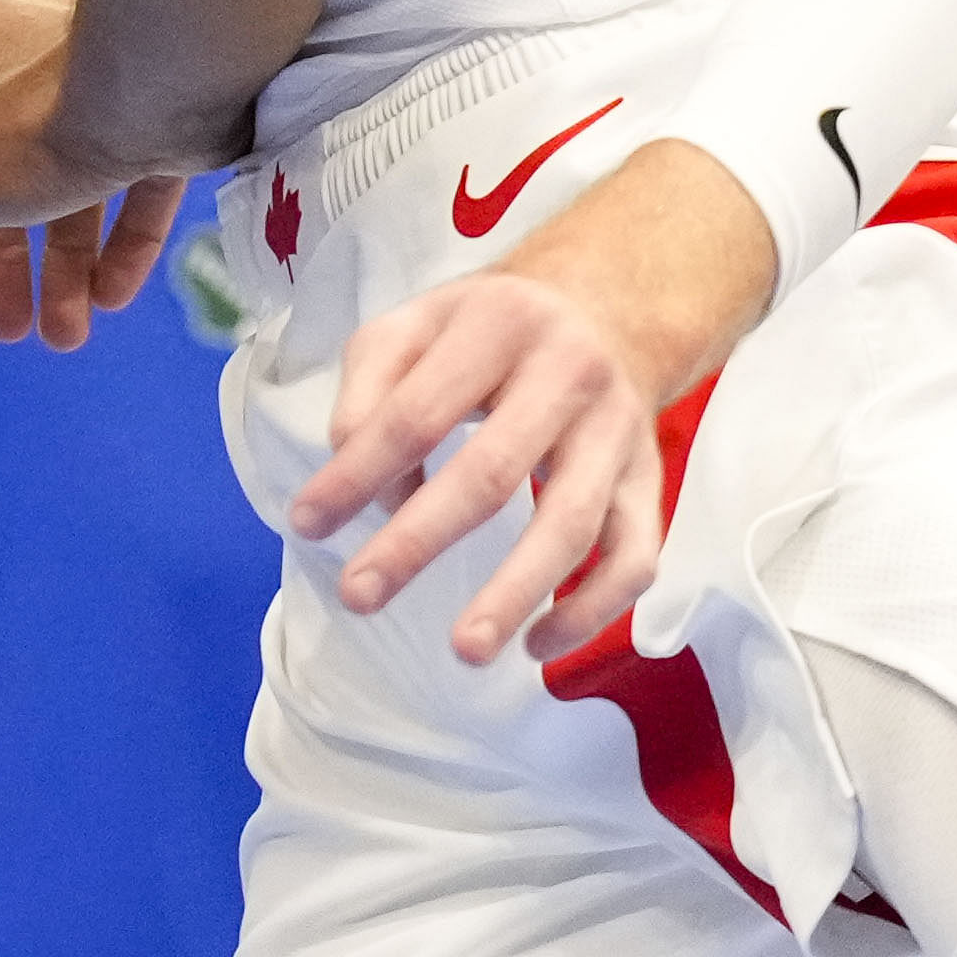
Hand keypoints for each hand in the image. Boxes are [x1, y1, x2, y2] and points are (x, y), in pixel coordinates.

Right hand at [0, 0, 196, 345]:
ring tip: (68, 334)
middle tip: (9, 331)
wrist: (179, 67)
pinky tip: (113, 296)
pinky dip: (121, 236)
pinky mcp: (168, 90)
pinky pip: (137, 170)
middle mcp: (25, 36)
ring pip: (70, 175)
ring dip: (63, 264)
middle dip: (0, 263)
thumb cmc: (34, 116)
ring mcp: (104, 59)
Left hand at [288, 266, 678, 668]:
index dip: (357, 473)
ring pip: (573, 522)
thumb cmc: (491, 329)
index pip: (418, 412)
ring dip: (517, 592)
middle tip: (359, 597)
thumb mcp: (418, 321)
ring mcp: (618, 431)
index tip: (306, 524)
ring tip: (464, 651)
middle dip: (419, 541)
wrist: (610, 306)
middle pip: (492, 470)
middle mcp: (570, 373)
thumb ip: (371, 387)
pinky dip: (593, 610)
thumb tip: (365, 484)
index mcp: (501, 324)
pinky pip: (635, 556)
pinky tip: (537, 646)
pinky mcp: (650, 480)